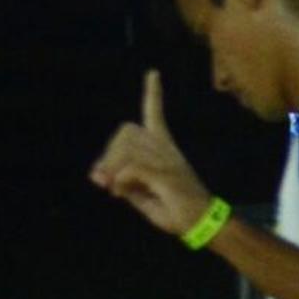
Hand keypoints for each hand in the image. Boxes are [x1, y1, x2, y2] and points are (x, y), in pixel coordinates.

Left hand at [91, 71, 215, 238]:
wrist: (202, 225)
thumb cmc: (174, 210)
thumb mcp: (140, 195)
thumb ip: (119, 182)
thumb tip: (96, 174)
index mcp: (164, 149)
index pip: (156, 114)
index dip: (153, 94)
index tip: (153, 73)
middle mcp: (166, 150)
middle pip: (126, 131)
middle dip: (109, 153)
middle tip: (106, 181)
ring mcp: (168, 161)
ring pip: (126, 148)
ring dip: (112, 169)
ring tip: (114, 190)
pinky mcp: (166, 175)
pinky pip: (131, 169)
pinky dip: (119, 181)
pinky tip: (120, 193)